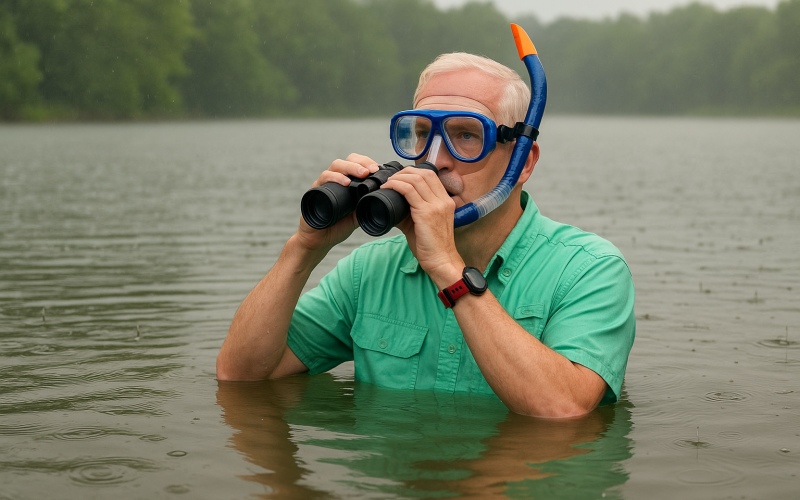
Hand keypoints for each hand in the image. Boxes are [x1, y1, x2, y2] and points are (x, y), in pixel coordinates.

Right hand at [295, 153, 378, 252]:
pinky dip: (334, 178)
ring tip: (362, 174)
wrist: (320, 239)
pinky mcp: (315, 191)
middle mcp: (335, 179)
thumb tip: (382, 201)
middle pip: (347, 160)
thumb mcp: (357, 216)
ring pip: (336, 166)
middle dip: (361, 163)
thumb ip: (367, 207)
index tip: (378, 168)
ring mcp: (324, 184)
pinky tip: (345, 183)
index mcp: (347, 182)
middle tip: (372, 170)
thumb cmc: (337, 226)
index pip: (356, 163)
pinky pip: (323, 179)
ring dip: (350, 168)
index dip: (367, 162)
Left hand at [381, 167, 463, 286]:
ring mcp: (436, 206)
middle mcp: (443, 200)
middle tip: (392, 178)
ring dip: (399, 178)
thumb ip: (411, 212)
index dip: (413, 172)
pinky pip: (409, 191)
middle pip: (424, 173)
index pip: (431, 175)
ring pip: (416, 179)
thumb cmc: (432, 246)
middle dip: (405, 172)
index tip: (400, 177)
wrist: (441, 261)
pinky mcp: (426, 213)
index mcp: (446, 201)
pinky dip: (396, 186)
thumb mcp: (423, 224)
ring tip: (388, 183)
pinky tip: (388, 188)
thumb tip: (392, 205)